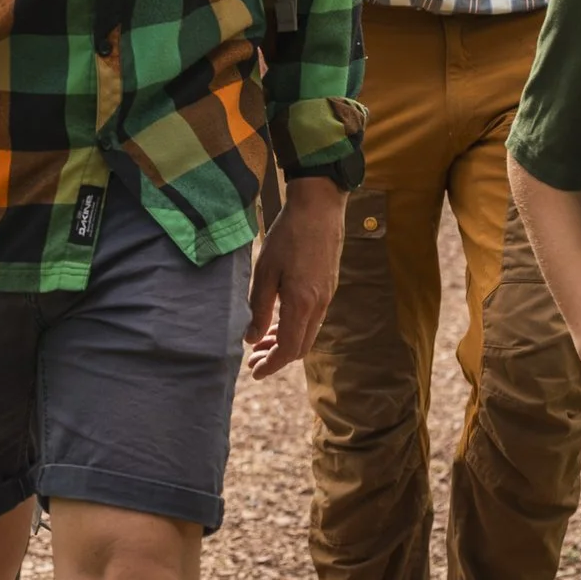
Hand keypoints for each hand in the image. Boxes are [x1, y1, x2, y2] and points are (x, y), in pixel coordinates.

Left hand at [244, 179, 346, 379]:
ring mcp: (327, 296)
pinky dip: (295, 327)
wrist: (319, 208)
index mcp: (302, 303)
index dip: (271, 365)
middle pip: (300, 347)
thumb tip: (251, 338)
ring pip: (308, 333)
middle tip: (253, 358)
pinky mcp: (328, 286)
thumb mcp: (265, 272)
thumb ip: (259, 308)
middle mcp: (319, 305)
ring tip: (261, 341)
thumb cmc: (288, 236)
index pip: (288, 349)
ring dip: (285, 342)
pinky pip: (313, 318)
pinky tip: (278, 320)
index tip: (255, 372)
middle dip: (276, 357)